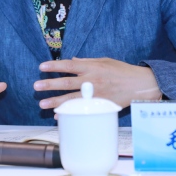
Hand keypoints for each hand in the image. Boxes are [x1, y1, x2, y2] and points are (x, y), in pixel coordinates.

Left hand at [33, 57, 160, 110]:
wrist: (139, 85)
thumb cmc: (122, 71)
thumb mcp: (104, 61)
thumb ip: (87, 61)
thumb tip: (72, 59)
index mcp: (92, 66)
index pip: (69, 65)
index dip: (54, 66)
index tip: (41, 67)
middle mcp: (92, 79)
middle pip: (66, 82)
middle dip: (50, 84)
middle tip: (36, 86)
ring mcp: (95, 94)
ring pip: (71, 98)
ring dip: (55, 101)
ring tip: (42, 104)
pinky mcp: (100, 105)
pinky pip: (81, 110)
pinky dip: (70, 113)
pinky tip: (59, 115)